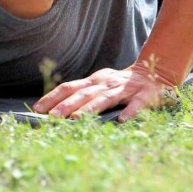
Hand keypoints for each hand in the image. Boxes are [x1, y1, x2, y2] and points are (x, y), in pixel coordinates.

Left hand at [32, 64, 178, 121]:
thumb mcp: (100, 85)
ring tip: (77, 119)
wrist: (154, 72)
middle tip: (52, 117)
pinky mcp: (144, 95)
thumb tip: (57, 110)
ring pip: (105, 98)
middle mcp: (106, 83)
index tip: (37, 109)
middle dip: (66, 105)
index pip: (68, 87)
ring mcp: (124, 89)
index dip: (52, 97)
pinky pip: (136, 104)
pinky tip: (122, 120)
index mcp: (94, 81)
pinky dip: (130, 111)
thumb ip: (83, 95)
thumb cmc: (120, 84)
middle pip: (83, 93)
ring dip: (90, 109)